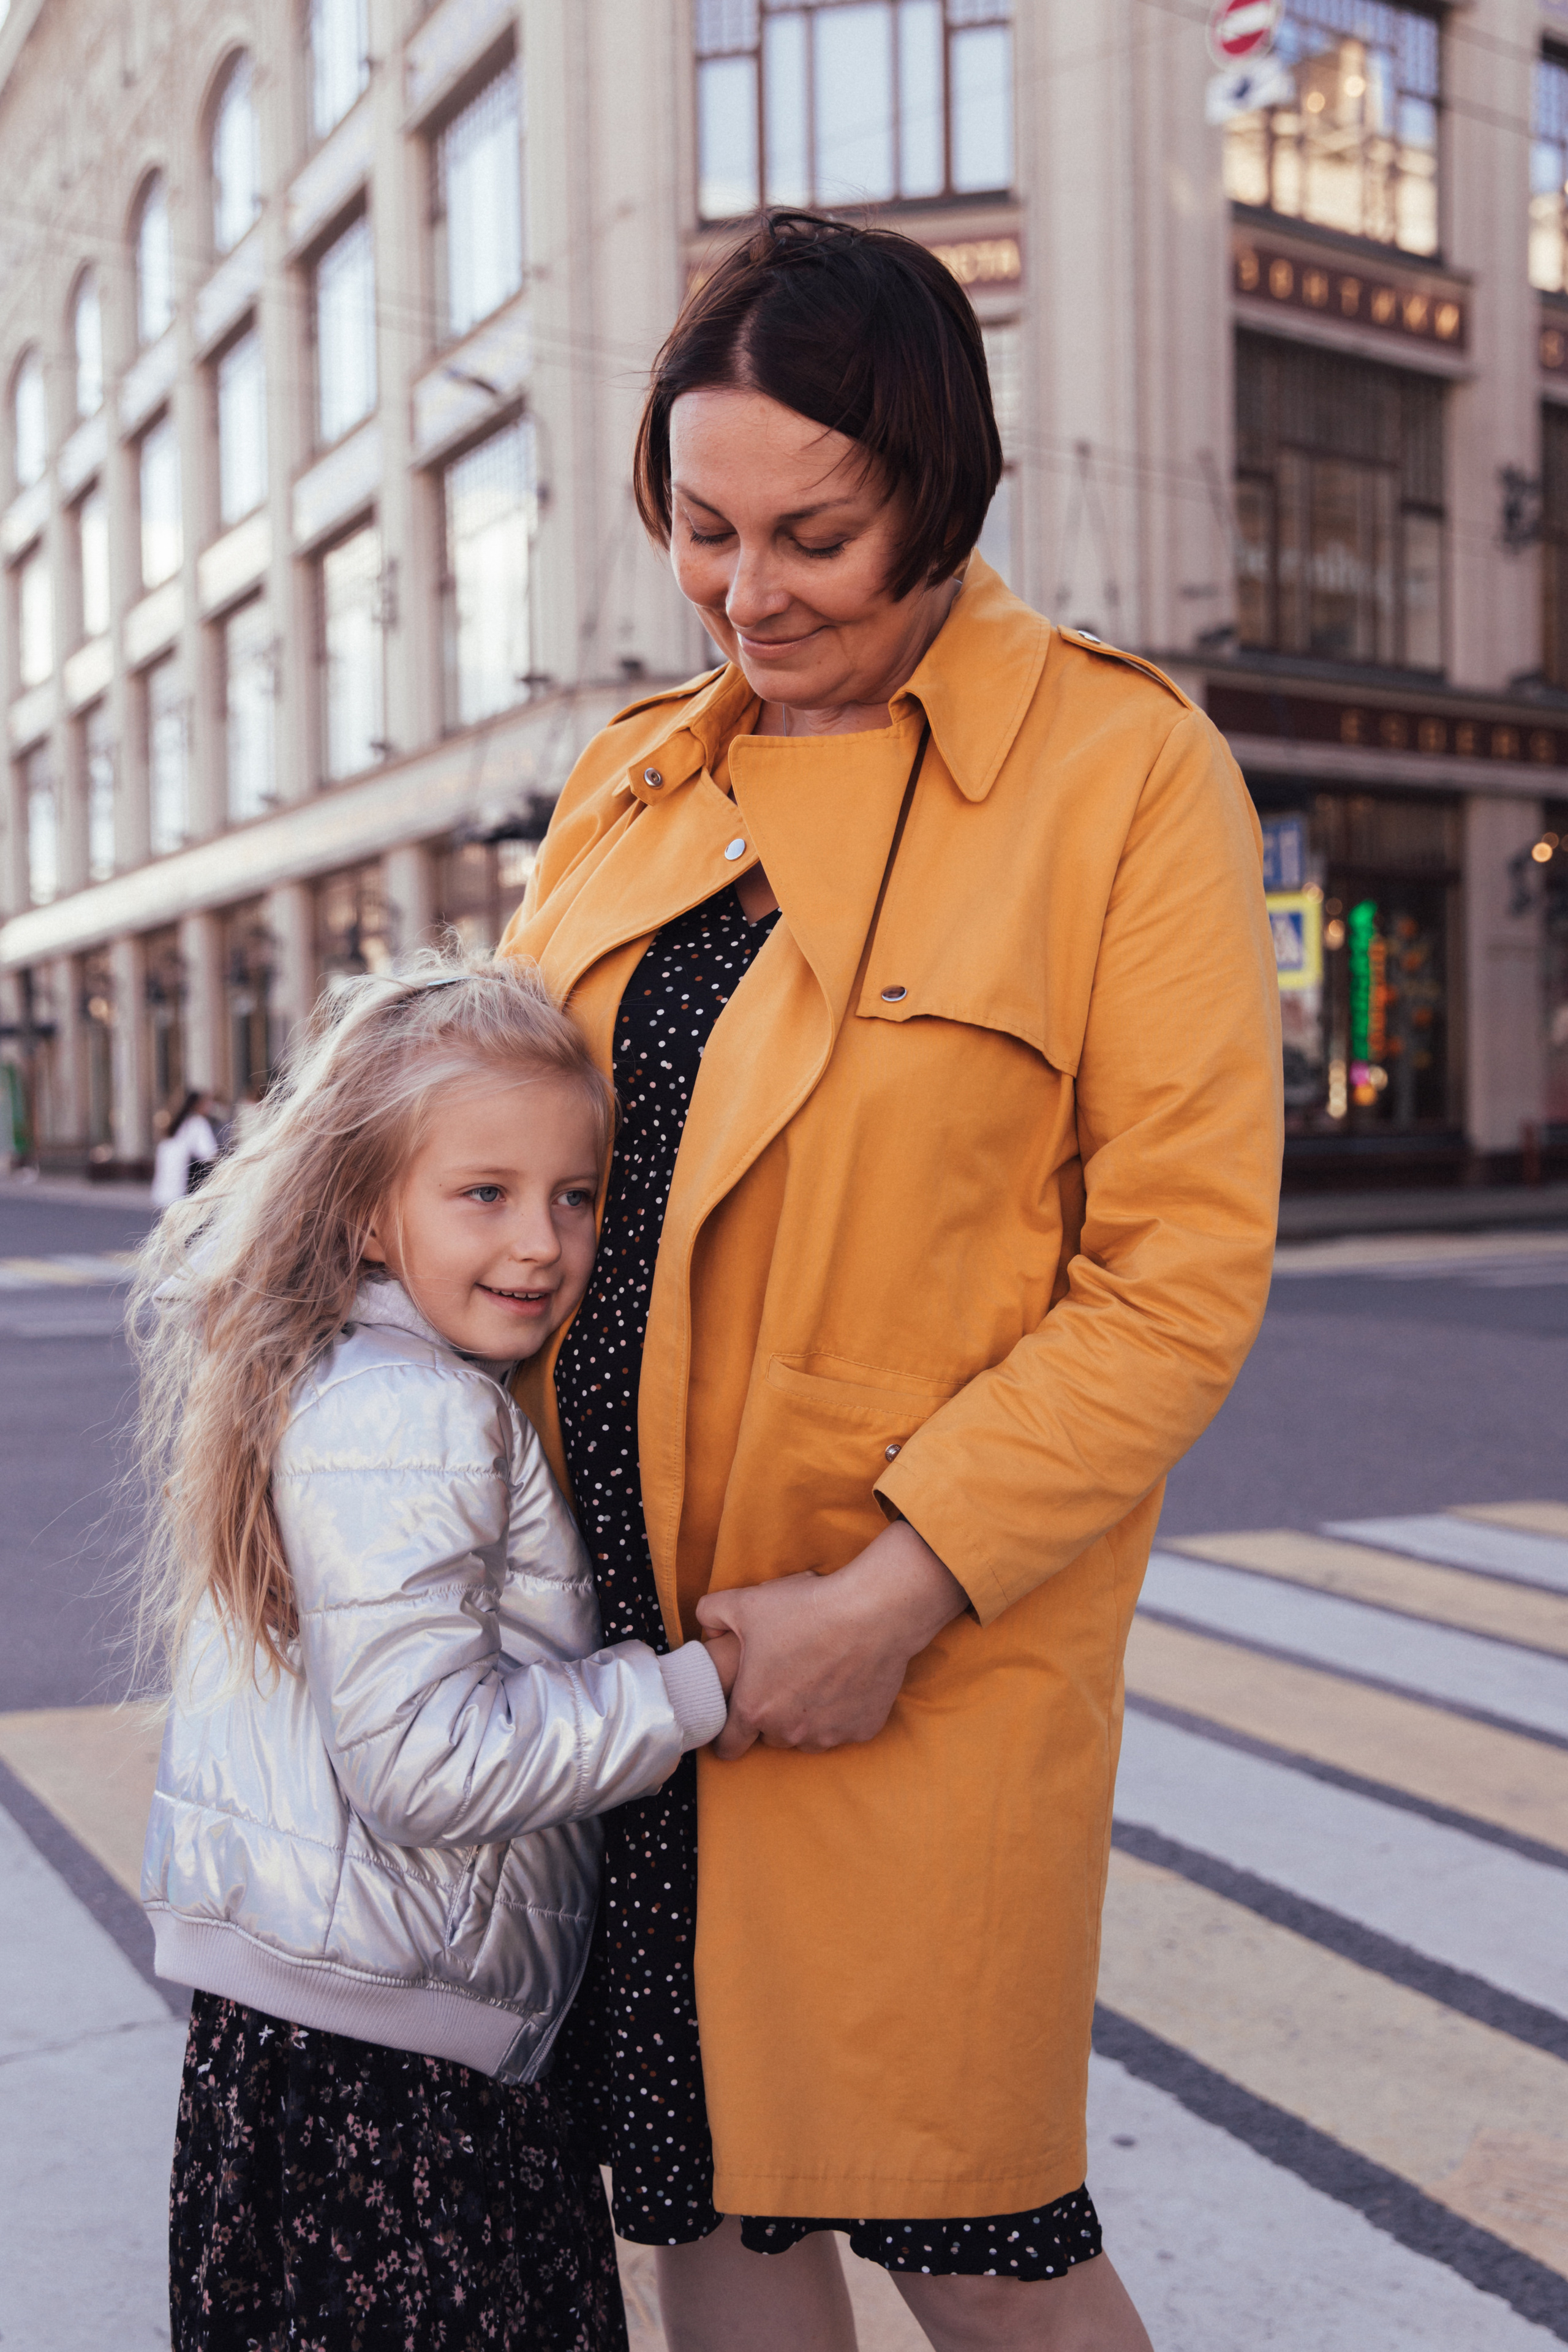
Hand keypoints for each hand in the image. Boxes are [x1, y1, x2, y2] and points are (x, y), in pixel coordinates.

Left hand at [694, 1521, 968, 1761]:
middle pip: (771, 1736)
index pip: (729, 1746)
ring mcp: (828, 1734)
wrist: (873, 1612)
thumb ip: (711, 1614)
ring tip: (817, 1677)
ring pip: (808, 1737)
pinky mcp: (862, 1729)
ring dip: (807, 1718)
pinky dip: (843, 1712)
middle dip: (773, 1715)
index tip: (734, 1725)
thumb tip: (706, 1627)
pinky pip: (844, 1728)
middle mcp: (789, 1731)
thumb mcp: (745, 1602)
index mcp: (754, 1708)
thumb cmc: (807, 1608)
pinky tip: (847, 1680)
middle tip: (784, 1680)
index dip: (726, 1737)